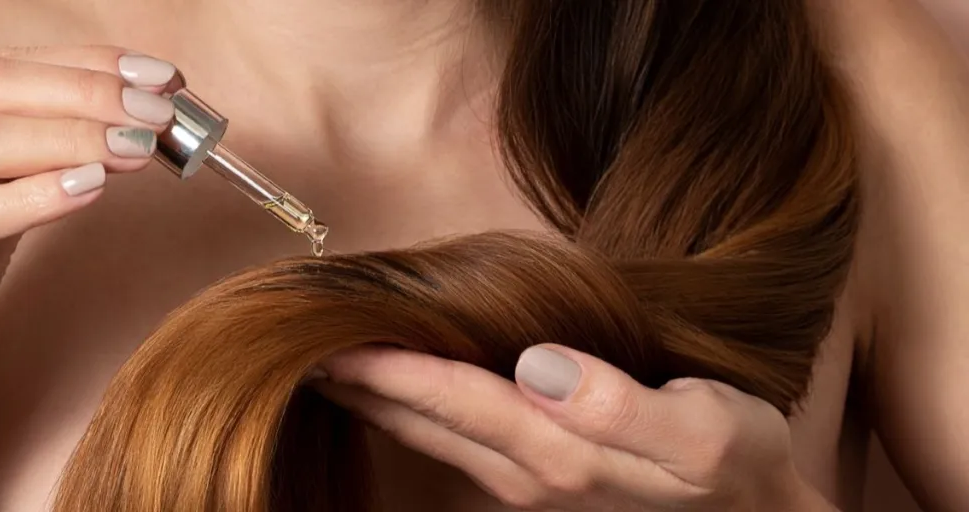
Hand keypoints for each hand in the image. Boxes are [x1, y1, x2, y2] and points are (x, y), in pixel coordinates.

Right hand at [0, 45, 179, 389]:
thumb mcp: (3, 189)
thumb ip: (50, 152)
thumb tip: (135, 122)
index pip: (4, 67)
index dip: (83, 63)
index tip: (157, 76)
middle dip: (84, 92)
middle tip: (157, 112)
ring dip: (72, 138)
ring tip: (137, 149)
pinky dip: (34, 195)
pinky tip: (90, 187)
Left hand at [314, 344, 835, 510]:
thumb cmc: (736, 463)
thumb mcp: (702, 430)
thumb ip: (619, 403)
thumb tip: (537, 363)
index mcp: (558, 452)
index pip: (453, 397)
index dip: (390, 364)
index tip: (330, 332)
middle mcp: (528, 471)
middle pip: (425, 417)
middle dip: (362, 380)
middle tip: (300, 337)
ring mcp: (526, 481)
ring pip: (430, 431)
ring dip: (379, 395)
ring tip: (334, 359)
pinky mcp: (535, 478)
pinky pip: (456, 437)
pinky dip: (416, 407)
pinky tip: (399, 389)